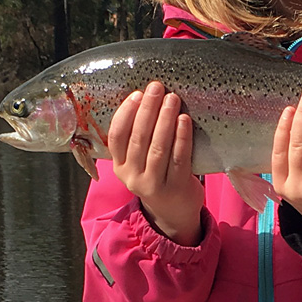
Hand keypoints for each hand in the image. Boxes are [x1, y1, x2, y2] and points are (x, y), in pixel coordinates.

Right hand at [108, 81, 204, 245]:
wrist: (174, 213)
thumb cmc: (157, 176)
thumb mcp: (138, 162)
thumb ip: (137, 138)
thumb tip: (146, 98)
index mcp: (119, 166)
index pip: (116, 137)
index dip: (126, 114)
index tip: (137, 94)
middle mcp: (132, 176)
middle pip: (139, 139)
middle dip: (148, 110)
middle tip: (157, 88)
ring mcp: (153, 184)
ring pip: (158, 147)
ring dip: (165, 120)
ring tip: (172, 99)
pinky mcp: (176, 188)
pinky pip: (179, 158)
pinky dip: (181, 137)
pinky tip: (184, 120)